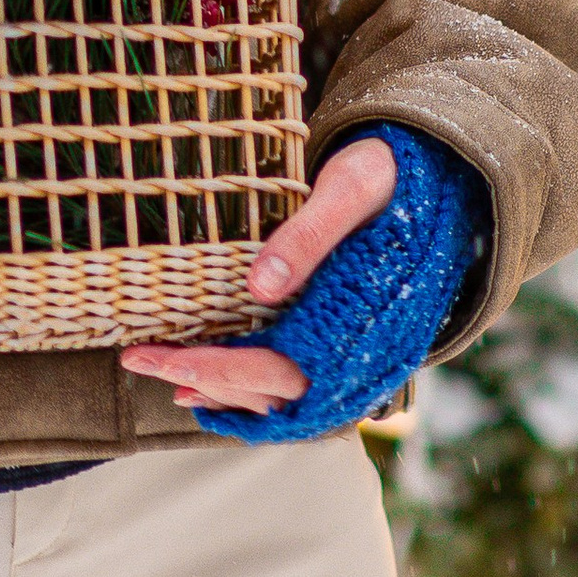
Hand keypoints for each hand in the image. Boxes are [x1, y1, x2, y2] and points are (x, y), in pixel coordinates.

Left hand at [120, 132, 398, 413]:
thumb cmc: (390, 178)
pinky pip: (292, 386)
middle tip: (140, 360)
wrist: (437, 180)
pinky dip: (248, 391)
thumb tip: (259, 286)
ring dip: (221, 391)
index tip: (162, 359)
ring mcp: (352, 356)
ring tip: (168, 377)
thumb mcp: (348, 188)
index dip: (216, 369)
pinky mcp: (343, 346)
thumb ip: (308, 236)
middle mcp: (357, 354)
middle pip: (268, 393)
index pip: (276, 369)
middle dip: (200, 378)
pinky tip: (211, 385)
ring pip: (279, 398)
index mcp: (358, 322)